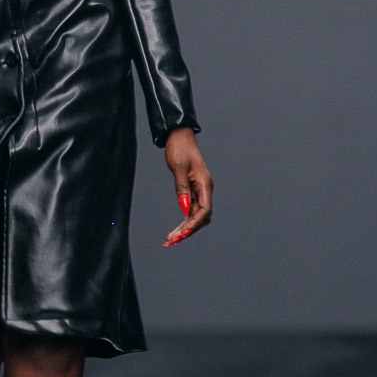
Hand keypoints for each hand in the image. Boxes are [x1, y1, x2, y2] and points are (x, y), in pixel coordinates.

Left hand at [162, 128, 212, 246]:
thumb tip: (184, 209)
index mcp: (205, 184)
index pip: (204, 210)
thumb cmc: (180, 148)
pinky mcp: (192, 190)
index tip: (182, 233)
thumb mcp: (179, 168)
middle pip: (201, 217)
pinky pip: (190, 209)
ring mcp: (199, 190)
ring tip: (171, 239)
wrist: (179, 136)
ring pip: (195, 215)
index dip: (194, 224)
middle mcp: (205, 189)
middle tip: (172, 241)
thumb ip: (182, 189)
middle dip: (188, 230)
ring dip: (185, 228)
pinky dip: (183, 220)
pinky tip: (176, 228)